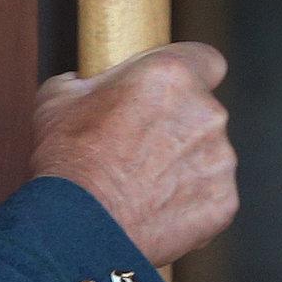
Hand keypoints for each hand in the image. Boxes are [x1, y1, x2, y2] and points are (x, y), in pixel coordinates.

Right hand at [31, 42, 239, 266]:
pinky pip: (208, 193)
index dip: (186, 70)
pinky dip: (184, 198)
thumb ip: (90, 82)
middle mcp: (207, 114)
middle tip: (132, 141)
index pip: (206, 58)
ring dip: (179, 161)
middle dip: (174, 123)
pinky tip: (149, 204)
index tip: (167, 86)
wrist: (80, 223)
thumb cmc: (66, 156)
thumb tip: (89, 84)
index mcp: (171, 76)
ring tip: (136, 180)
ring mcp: (221, 161)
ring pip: (205, 153)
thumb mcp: (58, 97)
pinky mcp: (223, 203)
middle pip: (201, 110)